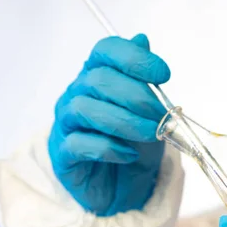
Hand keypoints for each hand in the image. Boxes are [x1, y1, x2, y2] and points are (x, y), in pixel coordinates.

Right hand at [48, 34, 169, 215]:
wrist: (126, 188)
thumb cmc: (136, 144)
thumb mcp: (151, 111)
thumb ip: (145, 79)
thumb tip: (142, 38)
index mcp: (97, 77)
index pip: (105, 51)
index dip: (134, 58)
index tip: (163, 75)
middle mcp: (77, 94)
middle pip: (98, 80)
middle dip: (136, 96)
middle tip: (161, 115)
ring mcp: (66, 124)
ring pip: (85, 109)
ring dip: (126, 122)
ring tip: (152, 135)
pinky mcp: (63, 155)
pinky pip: (78, 144)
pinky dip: (109, 148)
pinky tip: (129, 154)